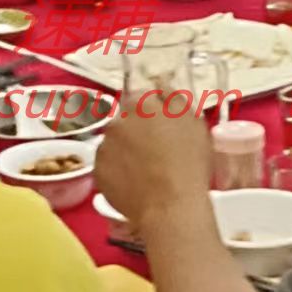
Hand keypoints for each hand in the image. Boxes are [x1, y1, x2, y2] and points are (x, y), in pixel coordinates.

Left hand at [97, 96, 212, 234]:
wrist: (170, 206)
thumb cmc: (188, 163)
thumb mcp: (193, 122)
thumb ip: (174, 98)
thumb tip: (161, 85)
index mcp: (140, 104)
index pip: (140, 97)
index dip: (152, 112)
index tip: (162, 127)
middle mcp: (116, 121)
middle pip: (125, 121)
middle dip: (137, 131)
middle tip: (155, 151)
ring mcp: (104, 147)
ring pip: (115, 143)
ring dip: (126, 150)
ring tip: (146, 171)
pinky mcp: (98, 172)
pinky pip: (108, 166)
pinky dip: (118, 171)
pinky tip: (135, 183)